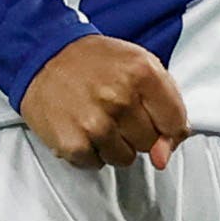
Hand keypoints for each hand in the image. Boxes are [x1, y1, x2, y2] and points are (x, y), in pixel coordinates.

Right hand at [19, 35, 189, 169]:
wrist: (44, 57)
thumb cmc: (94, 61)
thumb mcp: (140, 64)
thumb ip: (166, 103)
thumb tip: (165, 154)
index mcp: (142, 72)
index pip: (175, 122)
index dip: (168, 127)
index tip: (156, 122)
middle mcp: (120, 98)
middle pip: (150, 142)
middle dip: (138, 131)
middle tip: (118, 111)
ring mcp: (95, 123)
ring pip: (126, 158)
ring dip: (115, 144)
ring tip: (99, 118)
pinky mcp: (72, 143)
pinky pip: (97, 164)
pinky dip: (91, 151)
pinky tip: (82, 128)